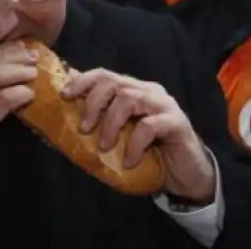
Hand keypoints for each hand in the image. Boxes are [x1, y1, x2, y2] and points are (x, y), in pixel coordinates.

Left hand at [61, 69, 215, 203]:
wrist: (186, 175)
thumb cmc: (150, 154)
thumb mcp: (121, 136)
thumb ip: (102, 123)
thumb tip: (67, 118)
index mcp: (134, 90)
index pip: (104, 75)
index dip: (82, 81)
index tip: (64, 95)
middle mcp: (148, 91)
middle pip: (114, 83)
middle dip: (93, 104)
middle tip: (84, 129)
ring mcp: (164, 105)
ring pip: (129, 100)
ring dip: (110, 124)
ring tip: (104, 147)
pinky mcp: (177, 122)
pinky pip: (149, 126)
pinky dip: (134, 144)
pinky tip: (129, 160)